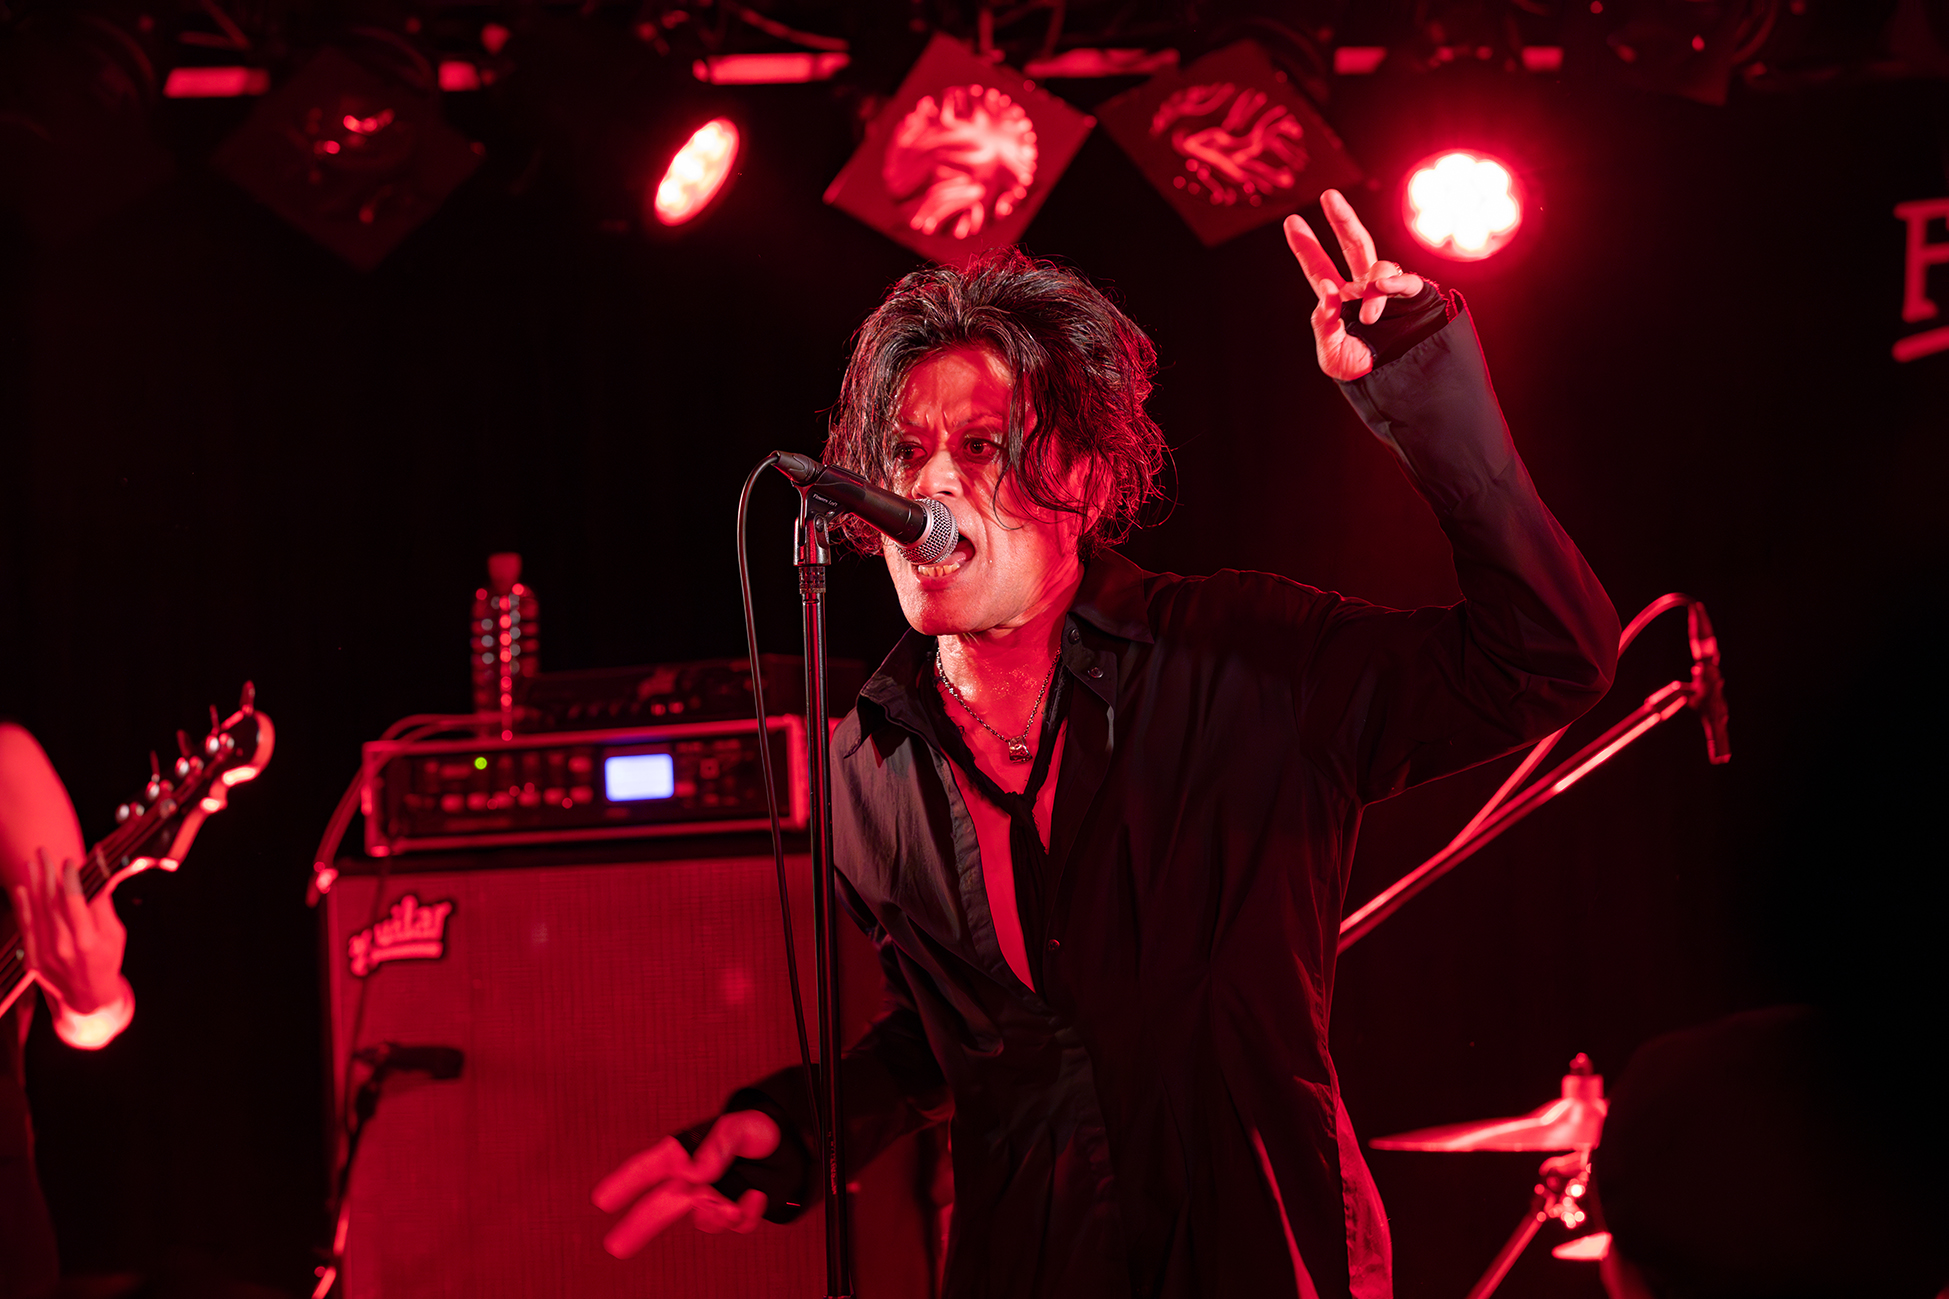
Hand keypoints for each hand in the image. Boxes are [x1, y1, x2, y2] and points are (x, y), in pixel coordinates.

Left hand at [13, 847, 127, 1020]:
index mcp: (88, 940)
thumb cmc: (106, 962)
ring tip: (31, 863)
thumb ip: (102, 907)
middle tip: (43, 852)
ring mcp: (45, 954)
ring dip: (33, 884)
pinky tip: (22, 889)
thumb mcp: (115, 934)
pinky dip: (23, 907)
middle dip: (47, 873)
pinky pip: (26, 928)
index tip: (69, 861)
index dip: (70, 878)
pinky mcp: (33, 960)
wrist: (88, 999)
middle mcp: (64, 947)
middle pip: (52, 902)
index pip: (74, 901)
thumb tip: (97, 878)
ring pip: (36, 911)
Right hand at [592, 1110, 778, 1255]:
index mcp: (685, 1153)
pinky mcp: (736, 1209)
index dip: (625, 1182)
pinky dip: (745, 1215)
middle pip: (659, 1207)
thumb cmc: (758, 1129)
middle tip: (615, 1247)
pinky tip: (755, 1197)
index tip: (602, 1201)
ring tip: (729, 1205)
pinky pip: (735, 1224)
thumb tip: (695, 1172)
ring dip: (715, 1217)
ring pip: (703, 1220)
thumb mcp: (740, 1127)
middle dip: (637, 1226)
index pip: (649, 1167)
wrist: (790, 1144)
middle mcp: (694, 1178)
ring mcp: (713, 1196)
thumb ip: (718, 1146)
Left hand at [1284, 189, 1426, 380]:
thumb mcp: (1330, 353)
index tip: (1290, 221)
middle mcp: (1363, 289)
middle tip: (1329, 196)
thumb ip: (1323, 322)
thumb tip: (1326, 288)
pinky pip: (1408, 281)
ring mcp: (1389, 291)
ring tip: (1368, 317)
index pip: (1319, 267)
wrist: (1394, 388)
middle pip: (1353, 244)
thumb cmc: (1360, 370)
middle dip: (1342, 219)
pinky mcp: (1414, 299)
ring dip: (1374, 285)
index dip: (1305, 246)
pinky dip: (1396, 282)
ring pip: (1380, 266)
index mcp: (1339, 299)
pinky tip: (1386, 288)